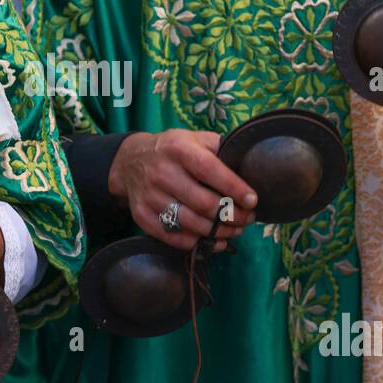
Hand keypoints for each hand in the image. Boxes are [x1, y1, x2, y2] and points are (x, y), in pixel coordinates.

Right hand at [108, 130, 257, 251]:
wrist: (130, 161)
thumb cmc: (173, 150)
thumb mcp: (194, 138)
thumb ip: (220, 148)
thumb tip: (249, 165)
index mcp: (179, 150)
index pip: (211, 171)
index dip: (234, 188)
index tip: (252, 201)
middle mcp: (162, 173)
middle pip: (203, 203)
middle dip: (232, 215)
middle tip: (247, 219)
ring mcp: (150, 196)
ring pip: (190, 223)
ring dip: (218, 232)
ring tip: (235, 231)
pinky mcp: (142, 216)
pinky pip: (173, 237)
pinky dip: (197, 244)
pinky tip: (214, 241)